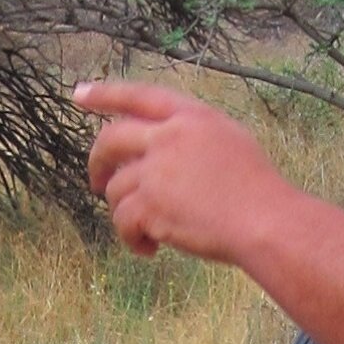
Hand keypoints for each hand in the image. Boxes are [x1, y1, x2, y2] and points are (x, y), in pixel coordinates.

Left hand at [76, 79, 286, 265]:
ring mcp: (156, 171)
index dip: (106, 93)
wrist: (264, 222)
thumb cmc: (257, 190)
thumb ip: (191, 137)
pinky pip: (123, 222)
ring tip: (147, 231)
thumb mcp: (229, 141)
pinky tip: (150, 249)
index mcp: (190, 117)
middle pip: (110, 140)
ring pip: (115, 189)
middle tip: (96, 182)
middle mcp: (168, 138)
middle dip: (97, 162)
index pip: (139, 96)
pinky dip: (132, 239)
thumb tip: (155, 152)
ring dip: (125, 212)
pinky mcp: (149, 205)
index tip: (79, 94)